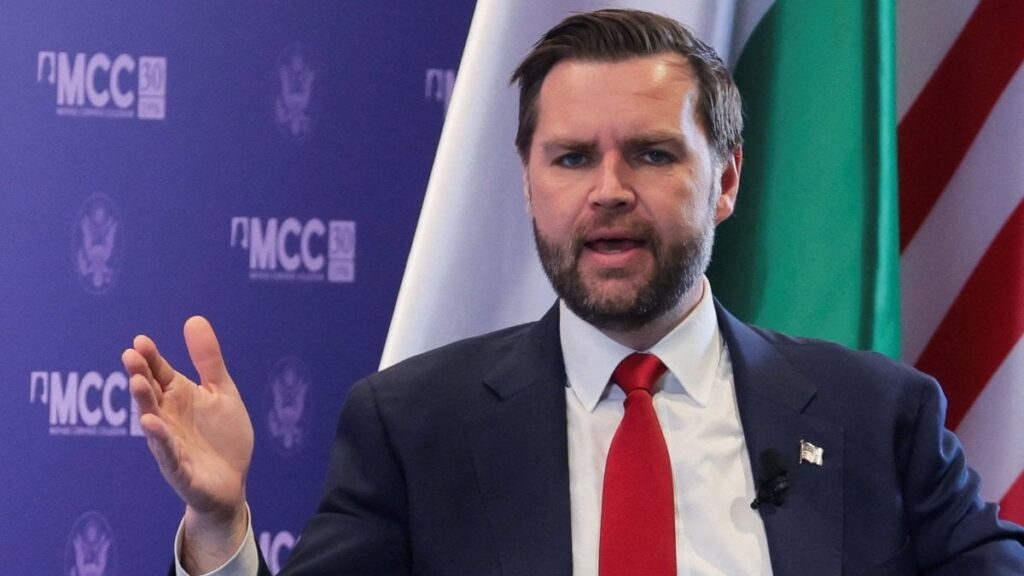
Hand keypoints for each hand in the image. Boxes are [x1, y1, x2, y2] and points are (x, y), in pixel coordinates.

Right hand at [122, 316, 253, 570]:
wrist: (232, 482)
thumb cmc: (222, 436)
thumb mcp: (221, 392)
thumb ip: (209, 360)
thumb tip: (194, 319)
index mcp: (178, 397)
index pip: (159, 373)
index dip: (150, 358)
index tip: (140, 340)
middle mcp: (168, 418)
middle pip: (151, 395)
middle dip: (140, 376)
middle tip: (131, 356)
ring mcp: (171, 445)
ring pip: (154, 423)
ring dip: (145, 404)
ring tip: (138, 383)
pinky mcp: (180, 470)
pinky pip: (168, 454)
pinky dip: (161, 441)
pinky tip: (154, 425)